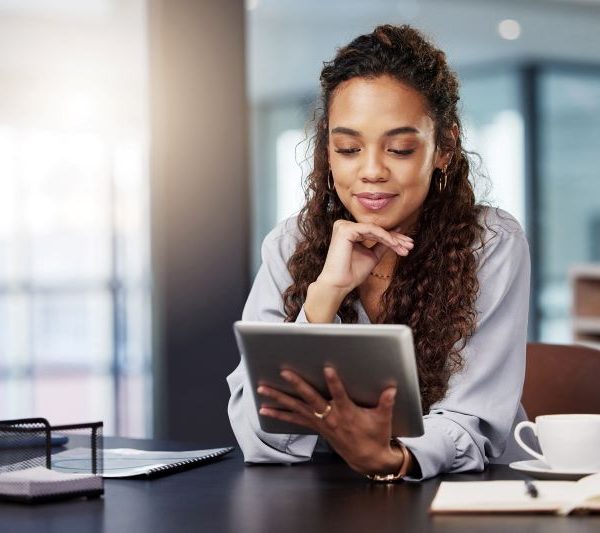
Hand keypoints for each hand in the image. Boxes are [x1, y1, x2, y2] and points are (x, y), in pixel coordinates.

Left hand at [257, 367, 404, 475]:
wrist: (367, 459)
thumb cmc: (375, 436)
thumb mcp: (383, 420)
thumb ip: (386, 402)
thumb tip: (392, 389)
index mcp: (347, 412)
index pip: (340, 394)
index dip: (334, 382)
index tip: (328, 368)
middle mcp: (330, 417)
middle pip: (311, 398)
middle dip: (297, 384)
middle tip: (284, 373)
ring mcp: (320, 423)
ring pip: (296, 408)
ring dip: (278, 399)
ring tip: (262, 389)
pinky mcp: (316, 427)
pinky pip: (294, 420)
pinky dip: (279, 415)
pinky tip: (265, 410)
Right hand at [317, 220, 413, 293]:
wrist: (339, 285)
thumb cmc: (352, 273)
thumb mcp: (372, 256)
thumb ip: (382, 245)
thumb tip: (396, 235)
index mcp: (349, 232)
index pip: (374, 232)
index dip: (392, 238)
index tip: (407, 246)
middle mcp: (344, 226)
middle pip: (376, 230)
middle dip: (396, 238)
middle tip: (410, 245)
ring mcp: (343, 226)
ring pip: (375, 230)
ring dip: (393, 239)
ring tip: (405, 247)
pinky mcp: (345, 229)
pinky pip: (371, 230)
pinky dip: (384, 237)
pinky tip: (395, 245)